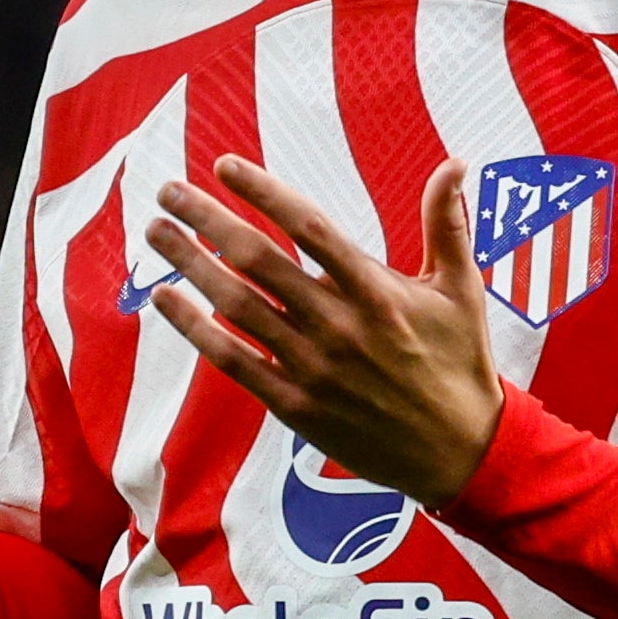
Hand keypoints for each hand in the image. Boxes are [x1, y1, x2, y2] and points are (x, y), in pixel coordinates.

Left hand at [144, 153, 503, 505]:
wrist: (461, 454)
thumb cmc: (459, 364)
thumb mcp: (462, 291)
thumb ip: (448, 225)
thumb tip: (455, 163)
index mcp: (378, 292)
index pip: (309, 228)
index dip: (264, 192)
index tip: (225, 165)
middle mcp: (340, 326)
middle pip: (258, 261)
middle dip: (207, 220)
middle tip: (168, 190)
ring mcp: (313, 368)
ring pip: (237, 307)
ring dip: (190, 265)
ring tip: (155, 233)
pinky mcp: (296, 406)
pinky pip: (233, 361)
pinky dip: (195, 329)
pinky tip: (165, 299)